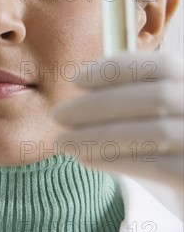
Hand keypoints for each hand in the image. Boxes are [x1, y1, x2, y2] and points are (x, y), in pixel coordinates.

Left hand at [52, 51, 182, 192]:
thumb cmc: (172, 151)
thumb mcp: (161, 116)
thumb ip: (135, 97)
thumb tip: (83, 86)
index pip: (161, 65)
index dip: (116, 68)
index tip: (75, 79)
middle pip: (154, 97)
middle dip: (98, 104)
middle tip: (58, 115)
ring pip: (151, 132)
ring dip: (97, 135)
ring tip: (62, 142)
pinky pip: (155, 166)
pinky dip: (114, 159)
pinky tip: (85, 159)